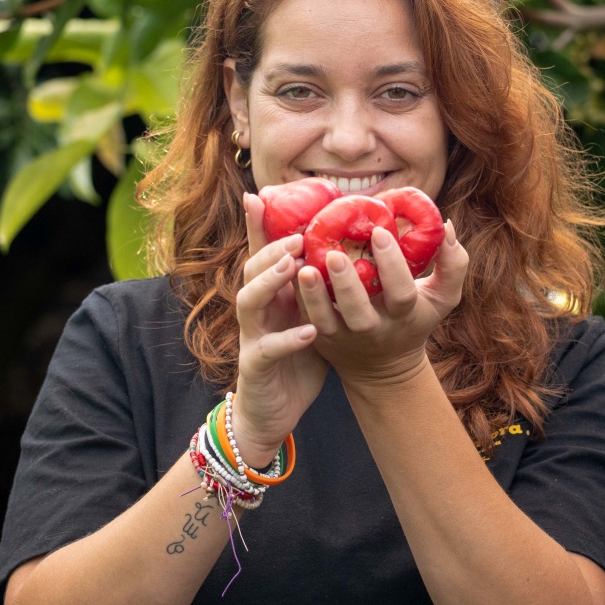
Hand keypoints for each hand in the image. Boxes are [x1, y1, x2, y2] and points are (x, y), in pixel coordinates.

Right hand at [229, 194, 328, 466]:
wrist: (274, 411)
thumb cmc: (297, 358)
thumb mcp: (311, 315)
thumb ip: (322, 288)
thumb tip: (356, 255)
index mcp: (271, 295)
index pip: (261, 253)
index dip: (258, 225)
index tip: (259, 193)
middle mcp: (257, 310)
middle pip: (252, 269)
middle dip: (271, 248)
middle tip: (297, 234)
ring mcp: (253, 336)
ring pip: (249, 301)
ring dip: (270, 282)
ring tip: (295, 268)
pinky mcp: (257, 365)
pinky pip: (269, 349)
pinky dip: (289, 338)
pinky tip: (310, 330)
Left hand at [297, 219, 468, 393]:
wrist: (383, 367)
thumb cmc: (414, 318)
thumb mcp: (442, 298)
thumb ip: (453, 264)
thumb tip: (447, 225)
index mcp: (404, 315)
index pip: (401, 292)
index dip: (392, 265)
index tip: (380, 232)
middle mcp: (373, 329)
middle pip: (360, 312)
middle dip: (347, 284)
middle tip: (334, 253)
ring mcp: (343, 337)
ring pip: (325, 320)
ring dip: (314, 295)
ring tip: (303, 266)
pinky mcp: (321, 339)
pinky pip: (305, 319)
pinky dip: (298, 298)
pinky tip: (290, 272)